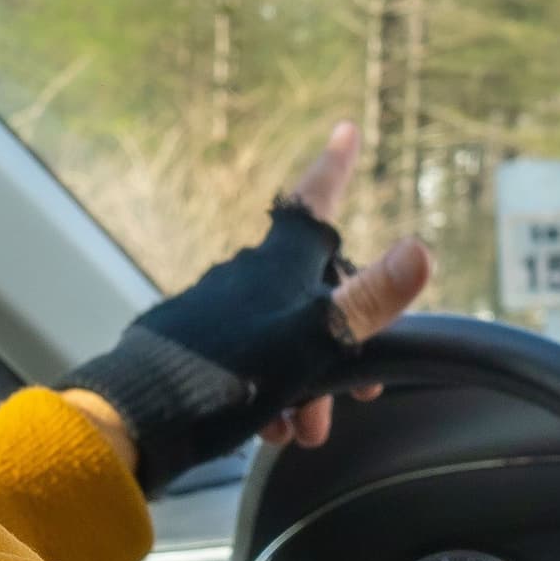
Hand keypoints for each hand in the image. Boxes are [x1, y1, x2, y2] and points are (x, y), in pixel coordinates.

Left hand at [58, 122, 431, 492]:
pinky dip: (272, 390)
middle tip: (362, 391)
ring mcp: (216, 311)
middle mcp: (246, 277)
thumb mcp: (309, 341)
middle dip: (343, 339)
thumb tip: (422, 251)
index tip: (346, 130)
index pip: (314, 202)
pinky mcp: (193, 346)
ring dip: (309, 380)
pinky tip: (270, 429)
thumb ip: (366, 300)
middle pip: (312, 290)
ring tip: (307, 429)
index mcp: (276, 265)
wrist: (137, 415)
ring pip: (284, 335)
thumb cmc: (231, 372)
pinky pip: (250, 359)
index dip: (334, 168)